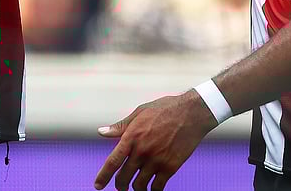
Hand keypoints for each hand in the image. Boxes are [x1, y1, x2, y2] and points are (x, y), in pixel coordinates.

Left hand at [94, 90, 216, 190]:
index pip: (112, 162)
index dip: (103, 177)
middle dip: (120, 186)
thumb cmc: (165, 109)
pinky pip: (157, 187)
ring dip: (136, 189)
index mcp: (132, 136)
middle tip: (121, 187)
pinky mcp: (171, 166)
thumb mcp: (140, 112)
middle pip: (124, 177)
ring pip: (139, 185)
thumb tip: (101, 132)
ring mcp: (156, 160)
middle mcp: (142, 150)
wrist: (192, 113)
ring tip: (136, 188)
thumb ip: (120, 126)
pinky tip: (152, 189)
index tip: (98, 185)